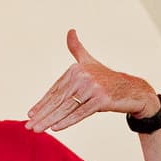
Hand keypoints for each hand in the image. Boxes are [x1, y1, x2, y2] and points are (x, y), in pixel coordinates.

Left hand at [25, 29, 159, 132]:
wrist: (132, 90)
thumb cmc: (106, 78)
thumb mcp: (90, 62)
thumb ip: (77, 48)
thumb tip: (70, 31)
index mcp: (76, 69)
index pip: (55, 90)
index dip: (42, 103)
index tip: (30, 115)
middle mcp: (83, 76)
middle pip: (58, 100)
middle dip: (43, 114)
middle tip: (29, 126)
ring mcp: (92, 88)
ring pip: (67, 108)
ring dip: (50, 120)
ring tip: (37, 129)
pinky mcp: (101, 100)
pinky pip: (80, 113)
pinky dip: (67, 121)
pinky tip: (55, 128)